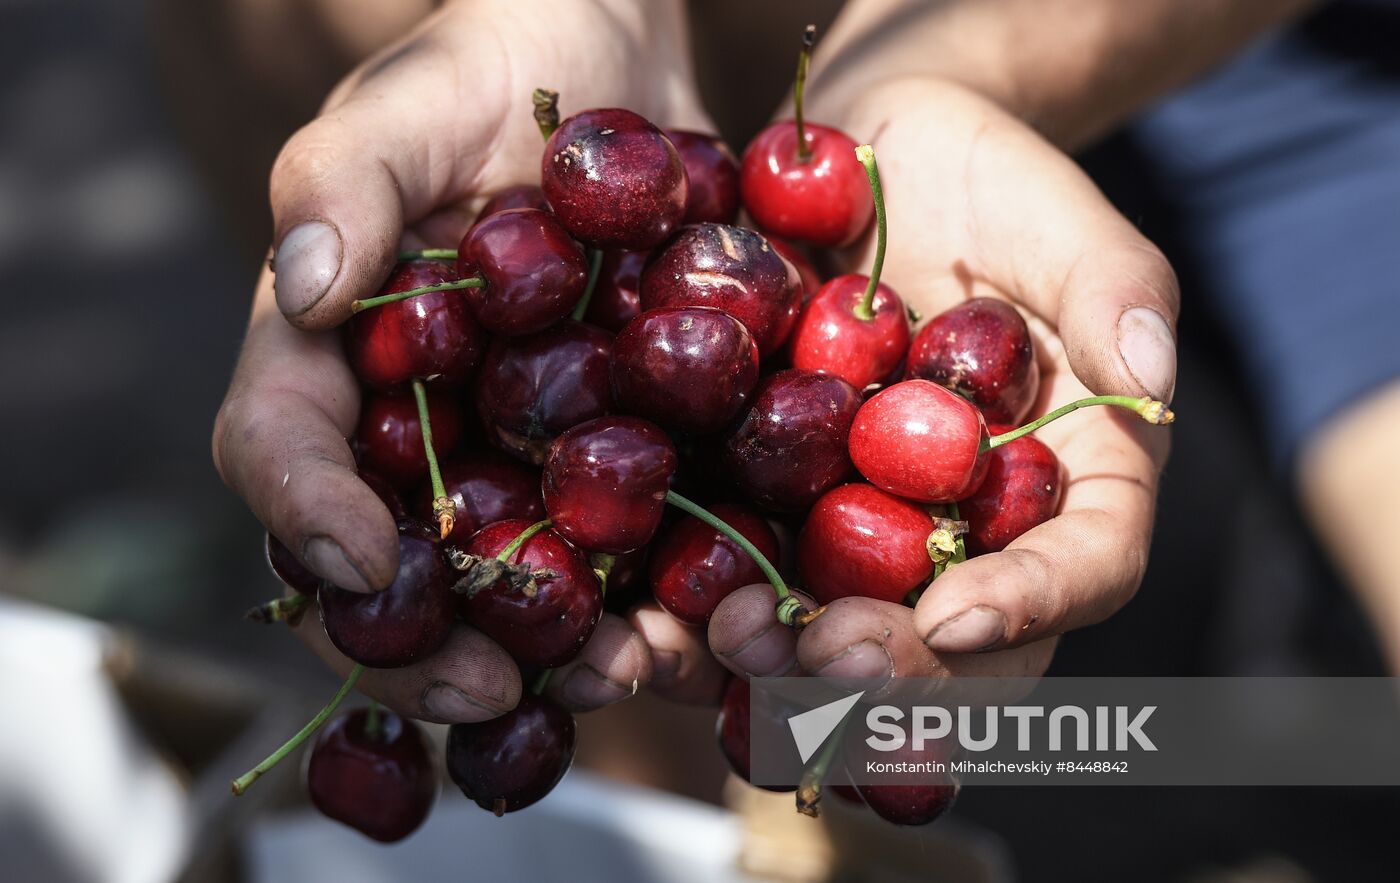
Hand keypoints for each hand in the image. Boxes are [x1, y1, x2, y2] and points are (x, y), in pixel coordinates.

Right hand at [213, 0, 709, 720]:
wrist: (625, 78)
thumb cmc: (496, 69)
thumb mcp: (417, 103)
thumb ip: (345, 181)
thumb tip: (301, 288)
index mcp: (332, 358)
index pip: (281, 453)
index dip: (305, 517)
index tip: (360, 561)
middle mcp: (411, 432)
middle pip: (383, 571)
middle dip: (421, 647)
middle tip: (485, 690)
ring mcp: (511, 460)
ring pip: (502, 593)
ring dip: (545, 656)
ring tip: (612, 676)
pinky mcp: (610, 465)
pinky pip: (620, 558)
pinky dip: (649, 606)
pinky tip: (693, 631)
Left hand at [706, 77, 1176, 684]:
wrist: (869, 163)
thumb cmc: (986, 183)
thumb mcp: (1057, 216)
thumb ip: (1115, 288)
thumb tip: (1148, 380)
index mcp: (1070, 478)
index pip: (1085, 567)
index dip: (1031, 606)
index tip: (955, 618)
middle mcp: (972, 531)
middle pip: (958, 643)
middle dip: (892, 667)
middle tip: (824, 658)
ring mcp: (869, 532)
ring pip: (844, 640)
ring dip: (784, 672)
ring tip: (726, 641)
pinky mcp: (775, 513)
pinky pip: (743, 584)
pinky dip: (695, 622)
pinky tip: (643, 630)